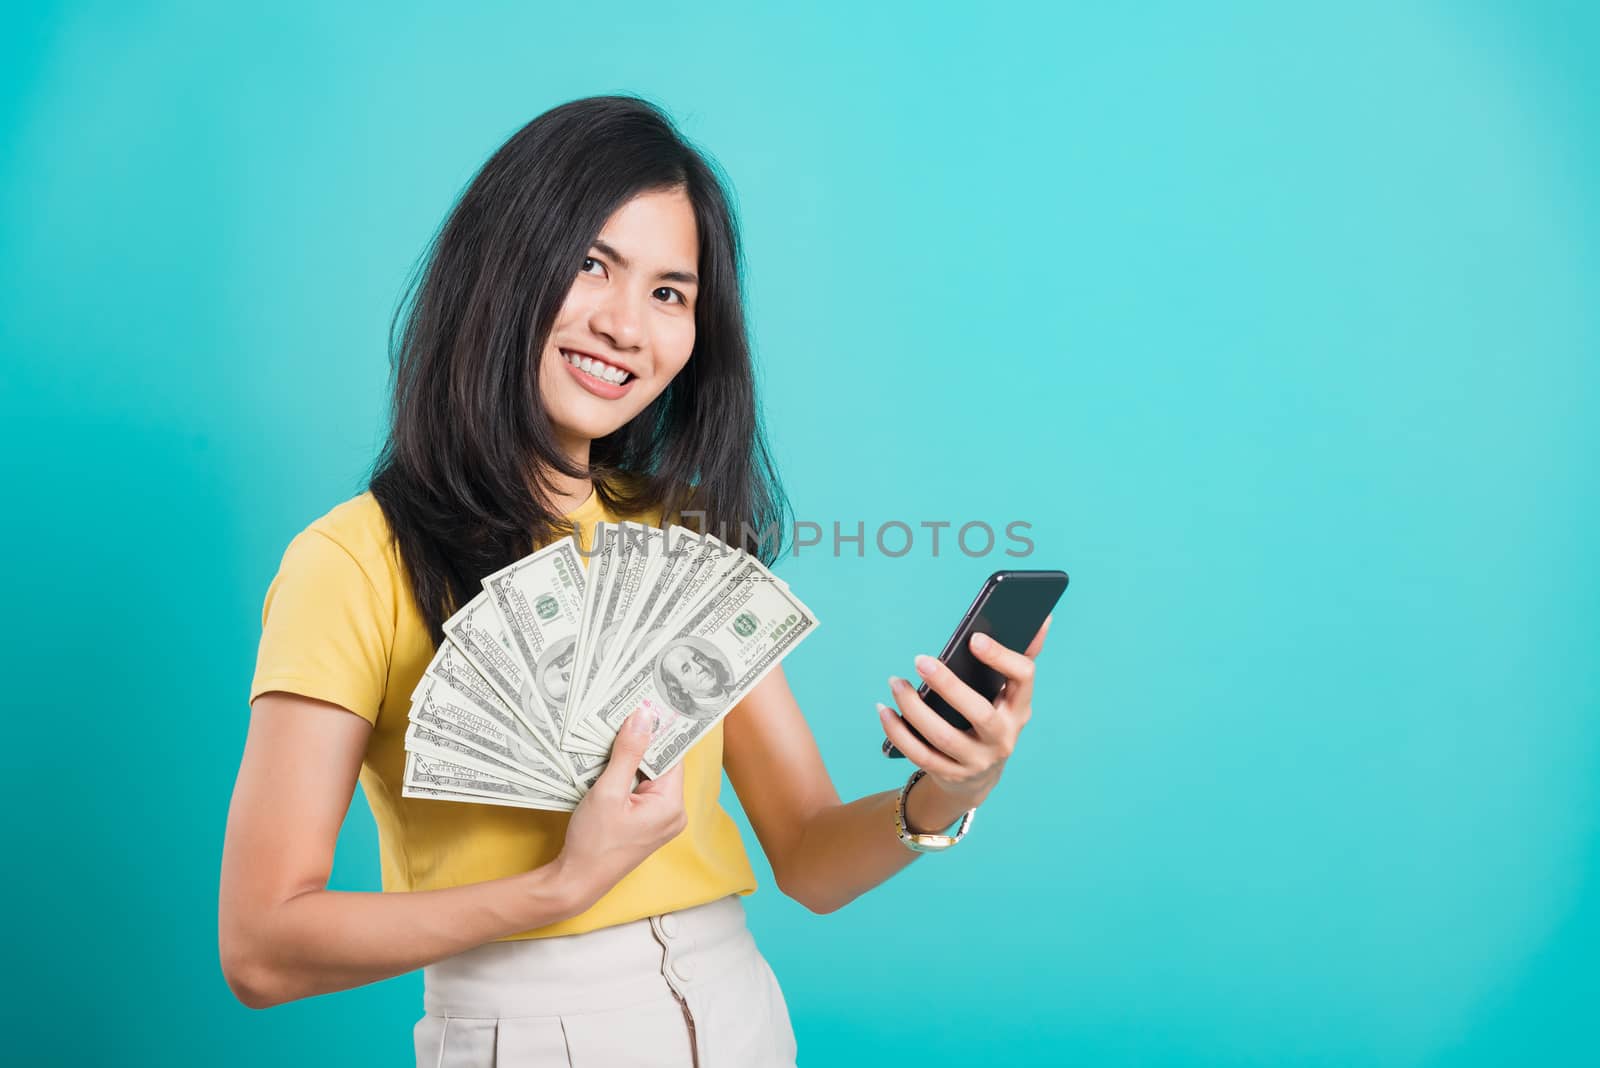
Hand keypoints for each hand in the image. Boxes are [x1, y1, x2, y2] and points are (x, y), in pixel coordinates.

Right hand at [555, 710, 686, 908]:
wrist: (577, 881)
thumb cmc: (593, 842)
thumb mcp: (608, 791)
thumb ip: (627, 752)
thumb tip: (643, 717)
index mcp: (671, 805)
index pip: (671, 755)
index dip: (657, 730)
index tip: (646, 703)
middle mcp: (674, 813)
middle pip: (661, 764)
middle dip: (642, 742)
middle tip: (624, 713)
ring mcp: (661, 820)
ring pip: (650, 776)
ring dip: (632, 758)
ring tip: (614, 734)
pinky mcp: (647, 823)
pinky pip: (642, 789)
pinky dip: (628, 775)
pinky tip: (610, 763)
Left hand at [877, 615, 1051, 813]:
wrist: (979, 775)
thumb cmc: (993, 716)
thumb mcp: (1011, 693)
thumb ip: (1023, 654)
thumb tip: (1043, 616)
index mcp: (1020, 708)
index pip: (1023, 679)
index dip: (1001, 658)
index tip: (974, 638)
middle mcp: (1003, 737)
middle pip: (979, 713)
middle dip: (948, 685)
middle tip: (920, 659)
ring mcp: (977, 760)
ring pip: (944, 737)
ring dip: (914, 709)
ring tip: (895, 682)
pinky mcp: (950, 774)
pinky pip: (920, 755)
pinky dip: (898, 733)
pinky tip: (883, 710)